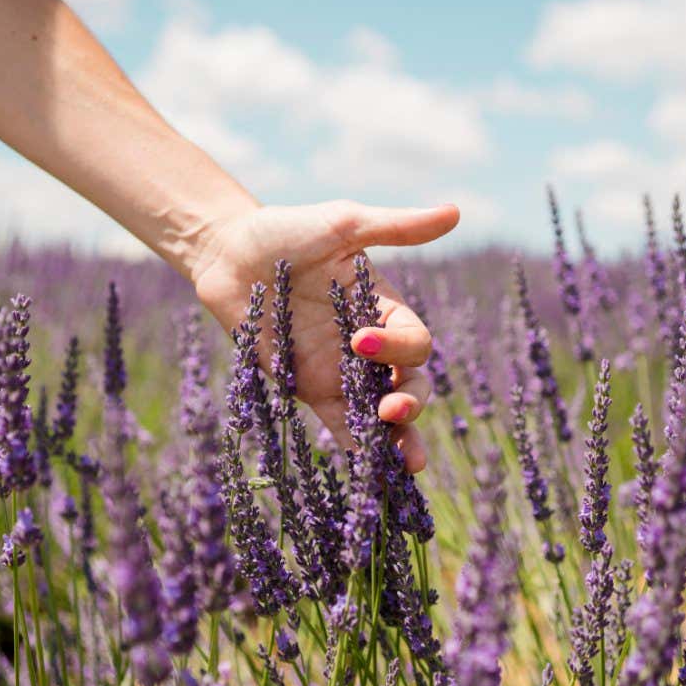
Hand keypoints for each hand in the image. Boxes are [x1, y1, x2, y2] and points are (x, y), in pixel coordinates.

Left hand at [189, 200, 459, 471]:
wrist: (229, 253)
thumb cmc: (288, 231)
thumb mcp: (344, 225)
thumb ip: (398, 228)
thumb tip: (456, 212)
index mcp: (385, 308)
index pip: (415, 342)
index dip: (400, 350)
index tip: (361, 341)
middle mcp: (370, 347)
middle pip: (410, 386)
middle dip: (411, 404)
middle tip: (393, 410)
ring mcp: (341, 373)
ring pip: (381, 415)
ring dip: (396, 440)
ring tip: (406, 465)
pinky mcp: (309, 391)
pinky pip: (340, 426)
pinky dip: (356, 449)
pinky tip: (367, 473)